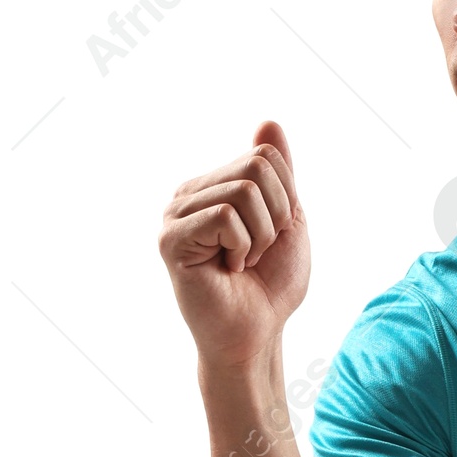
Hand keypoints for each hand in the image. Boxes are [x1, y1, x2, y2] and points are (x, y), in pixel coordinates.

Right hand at [158, 118, 308, 372]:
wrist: (257, 334)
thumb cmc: (270, 285)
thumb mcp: (286, 219)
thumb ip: (278, 172)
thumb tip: (269, 122)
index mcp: (214, 186)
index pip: (266, 156)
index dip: (286, 199)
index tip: (271, 236)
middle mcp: (189, 194)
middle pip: (257, 167)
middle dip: (276, 217)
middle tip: (256, 252)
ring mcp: (175, 214)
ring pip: (244, 191)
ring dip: (260, 237)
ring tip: (241, 262)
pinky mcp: (170, 239)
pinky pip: (226, 217)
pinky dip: (242, 247)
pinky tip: (226, 269)